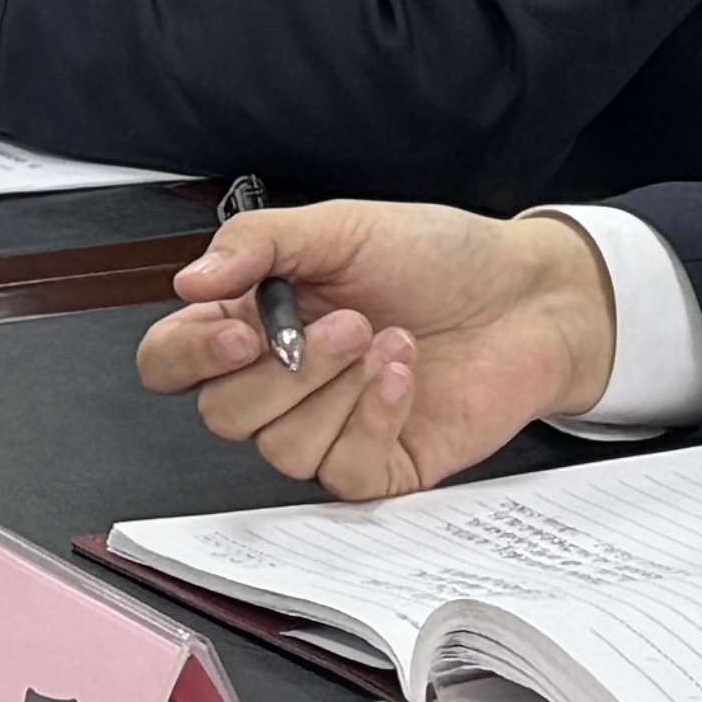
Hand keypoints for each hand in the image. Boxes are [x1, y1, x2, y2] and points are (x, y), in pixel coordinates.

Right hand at [134, 202, 621, 501]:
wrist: (528, 296)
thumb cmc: (439, 257)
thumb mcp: (343, 227)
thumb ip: (259, 244)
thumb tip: (190, 280)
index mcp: (254, 318)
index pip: (172, 362)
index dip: (190, 358)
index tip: (241, 332)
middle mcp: (282, 381)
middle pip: (223, 414)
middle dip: (287, 370)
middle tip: (349, 322)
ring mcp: (329, 429)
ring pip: (281, 450)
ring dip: (337, 392)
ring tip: (388, 340)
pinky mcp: (379, 467)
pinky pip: (343, 473)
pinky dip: (374, 422)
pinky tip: (404, 377)